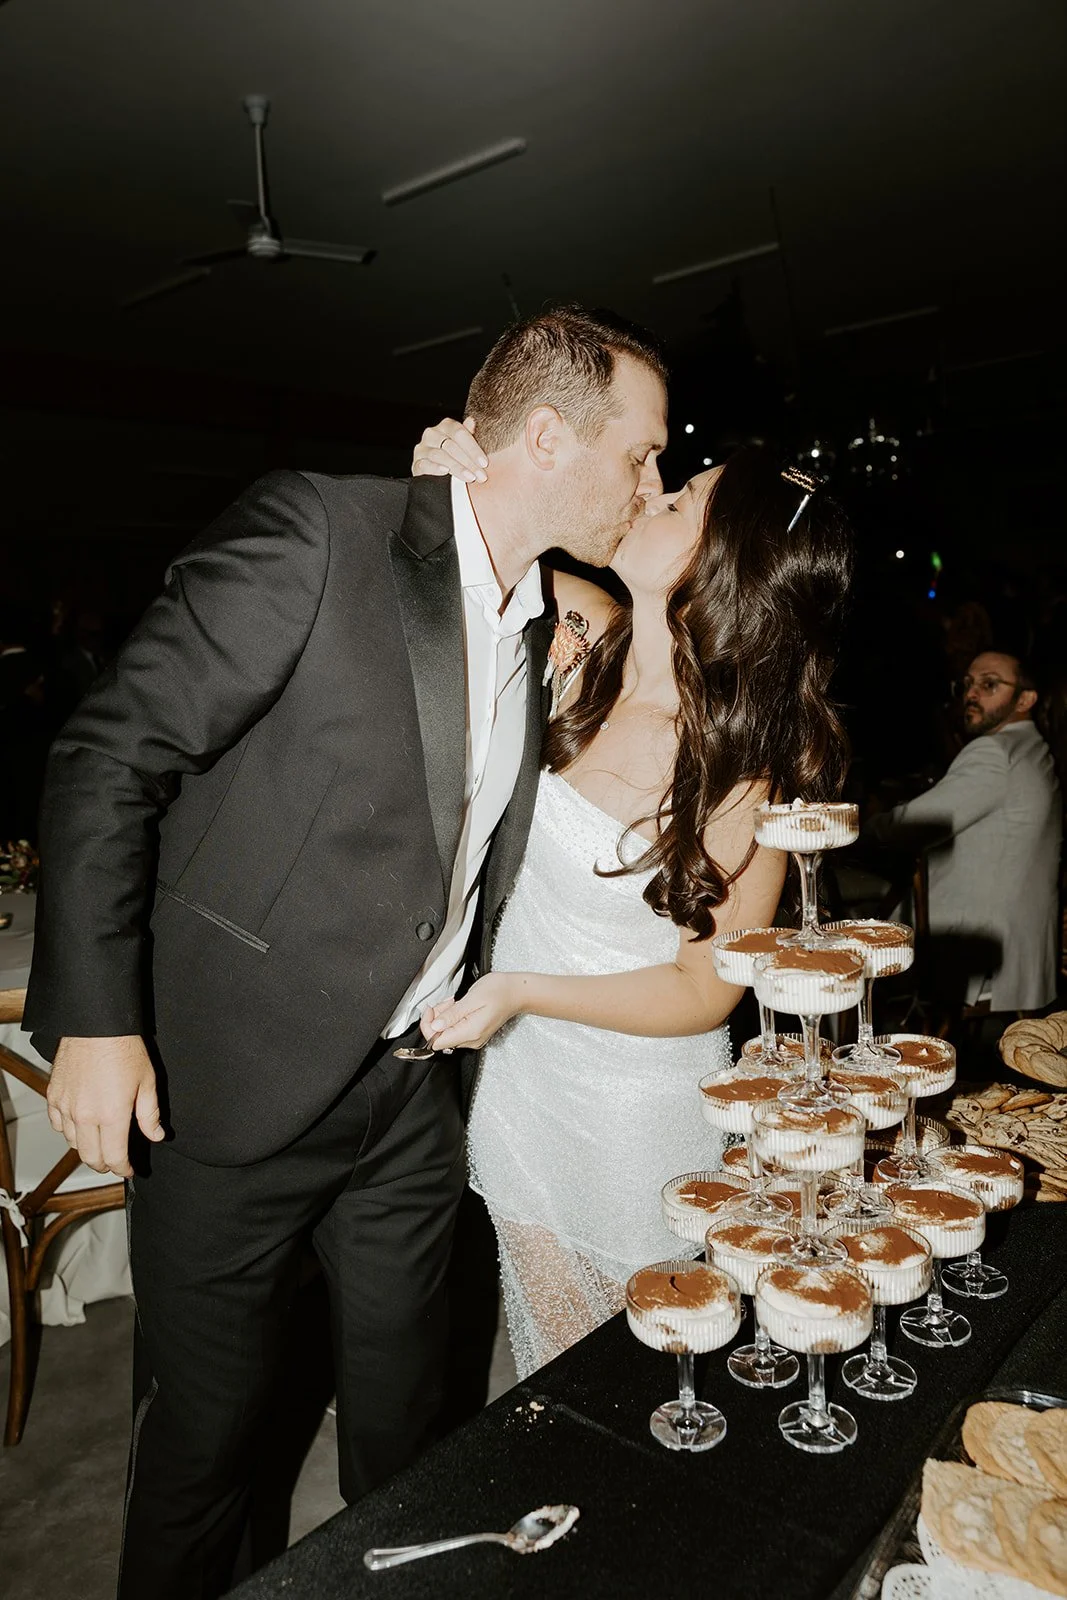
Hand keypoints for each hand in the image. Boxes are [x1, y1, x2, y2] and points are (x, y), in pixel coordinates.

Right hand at [46, 1035, 164, 1177]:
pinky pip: (58, 1125)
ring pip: (73, 1143)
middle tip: (114, 1162)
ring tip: (99, 1143)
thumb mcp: (147, 1082)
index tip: (128, 1169)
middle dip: (104, 1165)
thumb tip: (156, 1135)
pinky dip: (68, 1131)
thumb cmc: (124, 1049)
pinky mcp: (54, 1096)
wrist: (96, 1025)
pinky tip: (79, 1126)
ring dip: (87, 1148)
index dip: (122, 1169)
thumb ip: (150, 1114)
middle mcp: (85, 1116)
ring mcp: (66, 1106)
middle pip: (91, 1157)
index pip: (114, 1157)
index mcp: (112, 1115)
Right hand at [411, 417, 487, 482]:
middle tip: (481, 475)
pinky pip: (425, 464)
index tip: (484, 463)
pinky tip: (446, 472)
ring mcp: (422, 448)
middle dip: (469, 462)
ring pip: (440, 456)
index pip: (459, 433)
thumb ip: (468, 435)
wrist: (435, 471)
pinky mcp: (416, 463)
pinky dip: (435, 468)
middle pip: (451, 446)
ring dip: (457, 467)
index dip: (473, 449)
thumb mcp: (464, 445)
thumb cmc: (455, 456)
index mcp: (445, 426)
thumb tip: (472, 421)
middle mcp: (432, 434)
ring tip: (470, 478)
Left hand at [421, 973, 521, 1051]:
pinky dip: (453, 1017)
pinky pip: (456, 1029)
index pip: (437, 1042)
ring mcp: (474, 1038)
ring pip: (447, 1032)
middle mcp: (472, 1039)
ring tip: (455, 1002)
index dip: (428, 1026)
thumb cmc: (500, 991)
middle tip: (447, 1002)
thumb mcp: (472, 998)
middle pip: (441, 1037)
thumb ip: (452, 1014)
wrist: (517, 992)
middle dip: (437, 1018)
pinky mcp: (475, 1033)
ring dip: (445, 1016)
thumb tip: (435, 1026)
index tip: (430, 1010)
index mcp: (470, 1032)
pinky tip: (459, 1006)